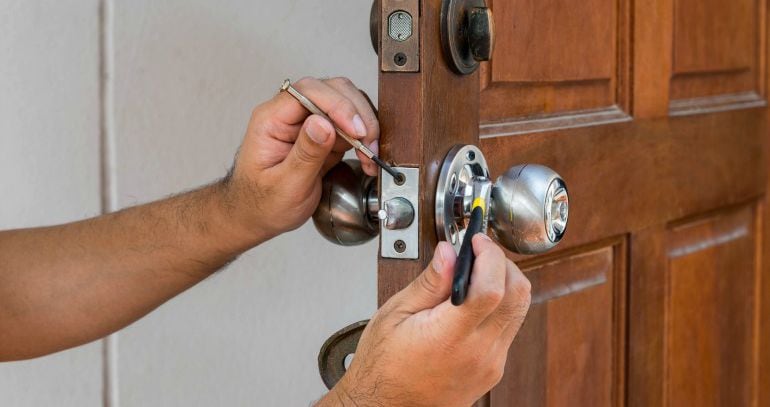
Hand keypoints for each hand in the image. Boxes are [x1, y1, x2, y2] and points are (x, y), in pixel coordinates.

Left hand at [224, 77, 379, 239]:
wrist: (259, 216)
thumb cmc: (262, 203)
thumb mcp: (284, 185)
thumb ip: (305, 154)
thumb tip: (323, 123)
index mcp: (271, 119)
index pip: (308, 91)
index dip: (337, 105)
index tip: (355, 129)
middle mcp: (290, 114)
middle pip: (332, 90)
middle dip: (356, 114)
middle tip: (368, 144)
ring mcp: (309, 123)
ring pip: (346, 103)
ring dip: (364, 125)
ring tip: (369, 154)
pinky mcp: (324, 135)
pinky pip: (350, 125)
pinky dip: (364, 138)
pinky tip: (367, 157)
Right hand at [322, 235, 531, 406]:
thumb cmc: (383, 367)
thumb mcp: (394, 315)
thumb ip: (428, 282)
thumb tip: (449, 252)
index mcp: (449, 337)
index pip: (492, 289)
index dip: (490, 256)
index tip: (477, 240)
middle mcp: (478, 352)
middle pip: (518, 296)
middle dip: (504, 263)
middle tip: (480, 251)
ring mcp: (490, 364)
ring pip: (520, 311)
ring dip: (506, 283)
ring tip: (477, 273)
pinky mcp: (493, 370)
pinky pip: (510, 329)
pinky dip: (501, 306)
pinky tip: (475, 301)